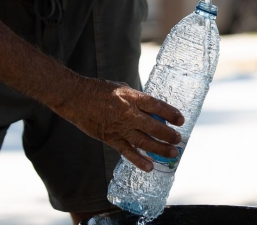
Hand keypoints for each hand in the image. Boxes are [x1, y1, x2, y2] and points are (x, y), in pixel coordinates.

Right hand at [55, 78, 184, 171]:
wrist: (75, 98)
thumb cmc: (98, 90)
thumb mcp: (121, 88)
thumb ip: (136, 99)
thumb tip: (150, 108)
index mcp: (131, 98)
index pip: (156, 106)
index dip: (170, 113)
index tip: (180, 120)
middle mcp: (127, 113)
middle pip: (153, 126)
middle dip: (168, 134)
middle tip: (178, 139)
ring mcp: (119, 128)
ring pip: (144, 141)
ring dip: (159, 149)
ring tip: (172, 153)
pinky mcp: (110, 138)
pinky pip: (127, 152)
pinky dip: (138, 160)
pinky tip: (149, 167)